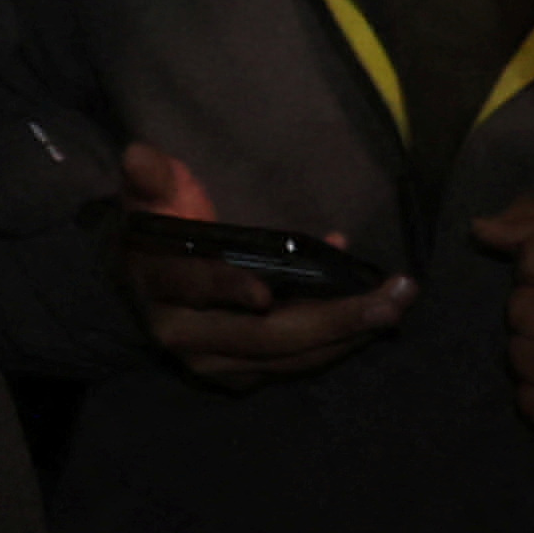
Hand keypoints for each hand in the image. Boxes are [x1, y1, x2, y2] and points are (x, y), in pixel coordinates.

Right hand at [116, 142, 409, 387]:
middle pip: (263, 335)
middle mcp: (183, 335)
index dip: (225, 288)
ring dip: (348, 334)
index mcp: (157, 285)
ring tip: (396, 305)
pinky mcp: (240, 378)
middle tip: (392, 298)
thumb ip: (151, 177)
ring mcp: (213, 364)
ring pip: (288, 357)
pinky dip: (337, 343)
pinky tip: (373, 319)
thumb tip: (137, 154)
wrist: (141, 288)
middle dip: (332, 319)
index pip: (192, 286)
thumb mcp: (151, 197)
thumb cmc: (157, 231)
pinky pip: (295, 366)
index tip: (263, 292)